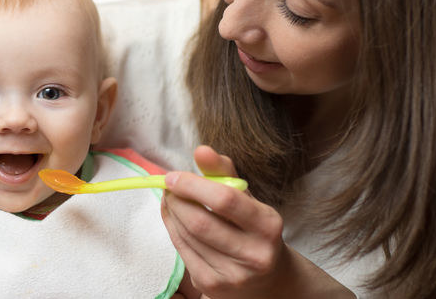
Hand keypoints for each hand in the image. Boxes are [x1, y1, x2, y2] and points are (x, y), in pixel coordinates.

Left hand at [161, 145, 352, 298]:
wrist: (268, 279)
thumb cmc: (252, 227)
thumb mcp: (246, 197)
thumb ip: (223, 171)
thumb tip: (201, 150)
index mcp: (268, 225)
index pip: (225, 200)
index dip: (193, 185)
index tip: (173, 176)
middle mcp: (254, 254)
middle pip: (200, 222)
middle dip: (176, 200)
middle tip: (168, 187)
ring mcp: (233, 274)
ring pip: (187, 237)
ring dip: (171, 213)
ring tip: (171, 200)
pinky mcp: (213, 286)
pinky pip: (182, 252)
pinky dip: (172, 230)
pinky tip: (173, 219)